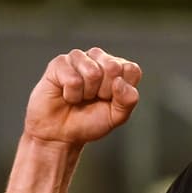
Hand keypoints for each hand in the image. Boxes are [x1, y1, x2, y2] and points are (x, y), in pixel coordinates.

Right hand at [25, 47, 141, 145]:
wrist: (61, 134)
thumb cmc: (89, 122)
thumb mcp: (117, 116)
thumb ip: (128, 100)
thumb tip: (119, 81)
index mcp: (118, 68)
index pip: (131, 70)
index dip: (121, 91)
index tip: (109, 100)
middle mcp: (99, 58)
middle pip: (113, 67)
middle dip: (103, 91)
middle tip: (93, 99)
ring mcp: (79, 58)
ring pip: (93, 72)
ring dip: (86, 93)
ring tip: (80, 97)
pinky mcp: (60, 63)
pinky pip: (73, 79)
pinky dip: (71, 95)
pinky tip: (66, 95)